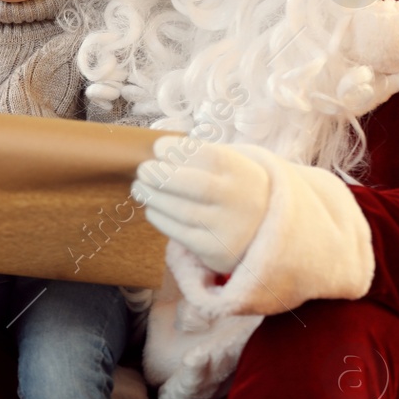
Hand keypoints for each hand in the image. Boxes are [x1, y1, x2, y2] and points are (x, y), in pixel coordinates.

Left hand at [132, 137, 269, 274]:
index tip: (158, 148)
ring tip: (139, 188)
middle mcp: (242, 201)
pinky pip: (180, 233)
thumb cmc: (230, 190)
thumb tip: (157, 152)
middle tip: (143, 170)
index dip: (181, 151)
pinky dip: (159, 218)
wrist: (259, 232)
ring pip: (185, 212)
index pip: (213, 158)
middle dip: (163, 176)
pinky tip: (151, 208)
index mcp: (245, 173)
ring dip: (154, 197)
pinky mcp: (216, 250)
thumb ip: (199, 158)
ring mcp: (229, 228)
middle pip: (199, 187)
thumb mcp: (228, 169)